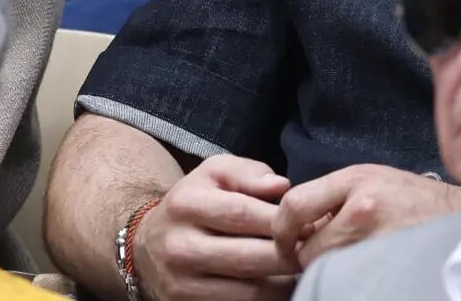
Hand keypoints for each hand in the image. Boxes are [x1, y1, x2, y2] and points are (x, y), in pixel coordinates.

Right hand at [131, 155, 299, 300]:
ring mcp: (182, 285)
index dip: (283, 222)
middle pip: (250, 258)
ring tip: (301, 269)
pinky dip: (267, 299)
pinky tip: (278, 284)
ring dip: (284, 283)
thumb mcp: (213, 174)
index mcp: (186, 205)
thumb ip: (248, 173)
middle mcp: (180, 247)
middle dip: (290, 256)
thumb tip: (282, 187)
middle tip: (314, 251)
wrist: (146, 248)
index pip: (245, 214)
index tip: (310, 224)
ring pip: (252, 292)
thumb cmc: (192, 205)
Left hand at [274, 164, 460, 268]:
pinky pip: (350, 280)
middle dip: (309, 255)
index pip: (294, 205)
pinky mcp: (390, 266)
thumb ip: (332, 196)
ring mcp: (379, 240)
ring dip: (330, 269)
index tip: (286, 241)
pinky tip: (361, 269)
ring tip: (349, 258)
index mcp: (355, 180)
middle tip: (323, 254)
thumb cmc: (412, 198)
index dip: (282, 230)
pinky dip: (348, 278)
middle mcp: (364, 209)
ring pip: (328, 268)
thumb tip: (296, 225)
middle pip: (308, 247)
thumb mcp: (370, 179)